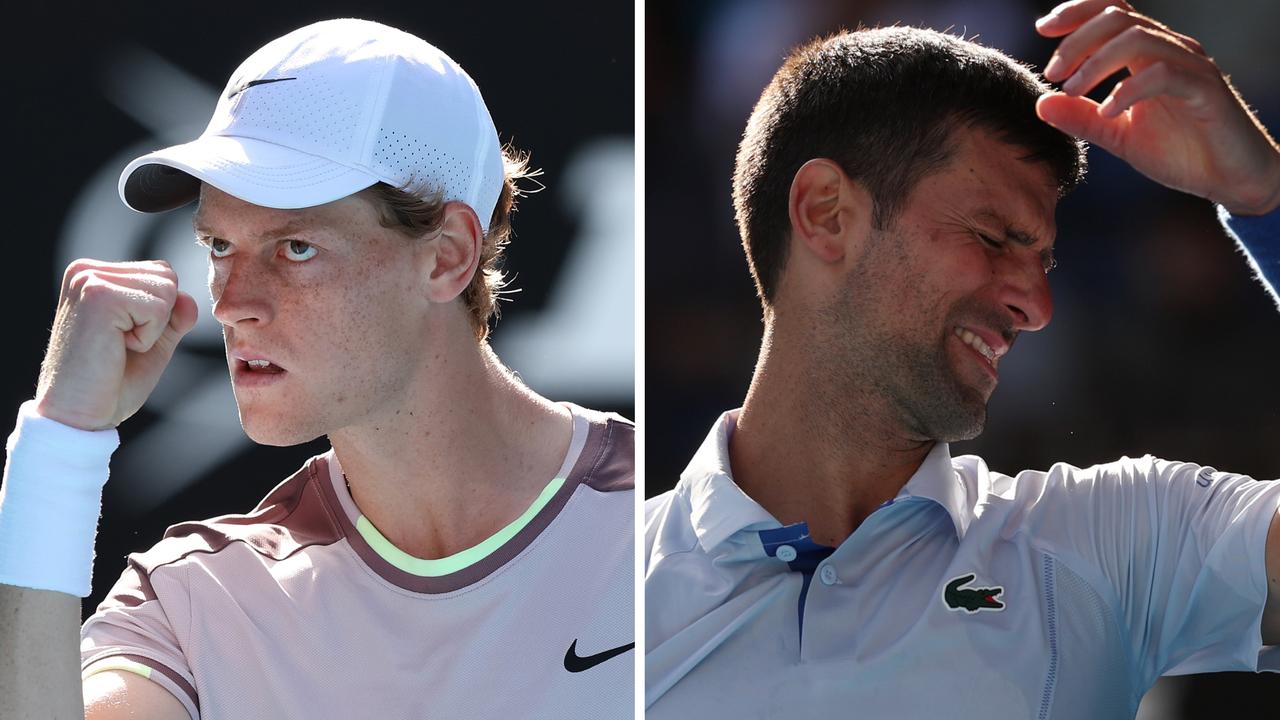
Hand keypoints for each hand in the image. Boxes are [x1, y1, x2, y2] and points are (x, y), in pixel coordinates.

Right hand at [35, 260, 197, 430]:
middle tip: (121, 344)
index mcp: (95, 275)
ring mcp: (89, 279)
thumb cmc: (112, 381)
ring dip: (153, 329)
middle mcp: (87, 270)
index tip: (124, 338)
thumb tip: (189, 298)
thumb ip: (175, 316)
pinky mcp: (98, 295)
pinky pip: (158, 307)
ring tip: (117, 345)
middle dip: (159, 319)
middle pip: (167, 277)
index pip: (162, 273)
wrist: (79, 414)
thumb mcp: (154, 341)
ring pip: (166, 289)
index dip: (161, 314)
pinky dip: (147, 337)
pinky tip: (116, 347)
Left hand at [1036, 0, 1279, 214]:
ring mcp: (1190, 66)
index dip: (1076, 12)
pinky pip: (1163, 75)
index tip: (1042, 29)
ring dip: (1096, 62)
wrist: (1231, 180)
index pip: (1112, 12)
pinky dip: (1128, 89)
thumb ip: (1082, 118)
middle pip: (1118, 18)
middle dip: (1077, 40)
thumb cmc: (1181, 152)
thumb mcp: (1118, 136)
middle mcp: (1170, 50)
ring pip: (1138, 38)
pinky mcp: (1205, 90)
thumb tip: (1040, 102)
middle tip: (1053, 72)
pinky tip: (1108, 111)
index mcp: (1148, 55)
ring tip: (1071, 90)